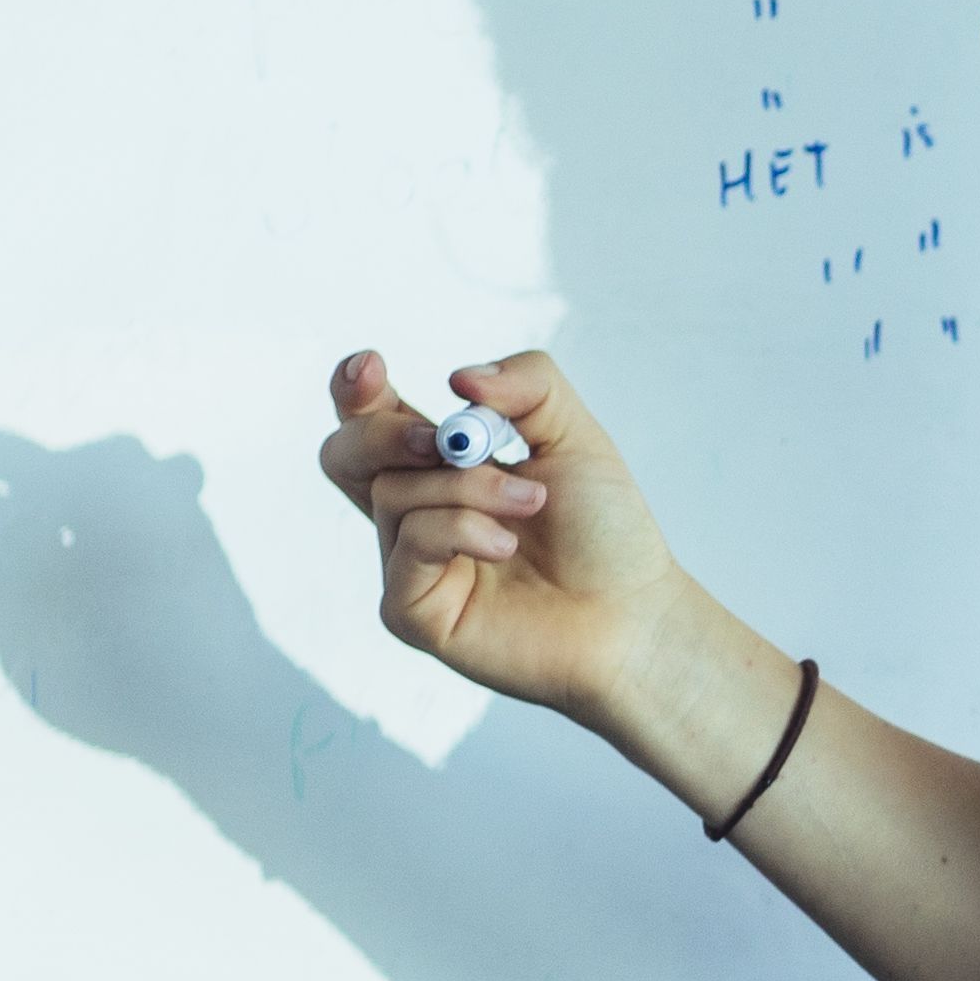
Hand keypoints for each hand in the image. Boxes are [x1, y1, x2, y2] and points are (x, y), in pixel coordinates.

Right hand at [313, 346, 692, 723]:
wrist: (635, 614)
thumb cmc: (605, 532)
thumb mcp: (575, 436)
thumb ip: (528, 385)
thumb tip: (460, 380)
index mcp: (440, 467)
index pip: (370, 419)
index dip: (355, 389)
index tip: (374, 365)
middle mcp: (414, 514)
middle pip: (345, 453)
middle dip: (386, 432)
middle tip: (444, 439)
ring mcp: (409, 564)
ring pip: (393, 493)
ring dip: (470, 486)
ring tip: (533, 502)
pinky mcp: (412, 611)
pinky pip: (410, 544)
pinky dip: (461, 529)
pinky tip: (507, 546)